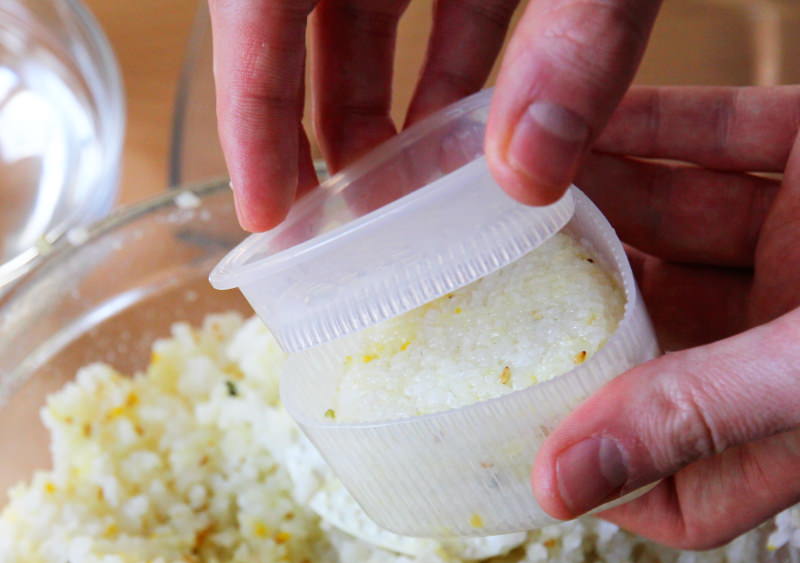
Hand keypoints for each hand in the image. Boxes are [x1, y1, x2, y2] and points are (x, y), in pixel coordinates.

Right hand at [211, 0, 661, 230]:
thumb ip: (576, 36)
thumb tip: (530, 173)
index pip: (252, 4)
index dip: (250, 110)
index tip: (268, 214)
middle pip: (299, 19)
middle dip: (314, 126)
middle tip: (336, 236)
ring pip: (371, 7)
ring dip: (389, 104)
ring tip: (413, 208)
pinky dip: (455, 61)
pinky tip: (484, 141)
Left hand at [534, 86, 799, 546]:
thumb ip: (693, 417)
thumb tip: (556, 487)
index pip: (684, 500)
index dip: (604, 482)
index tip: (517, 447)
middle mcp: (798, 355)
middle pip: (661, 357)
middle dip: (576, 326)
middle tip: (475, 302)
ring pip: (681, 242)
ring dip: (599, 217)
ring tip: (502, 198)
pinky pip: (728, 144)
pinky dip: (658, 132)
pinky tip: (581, 127)